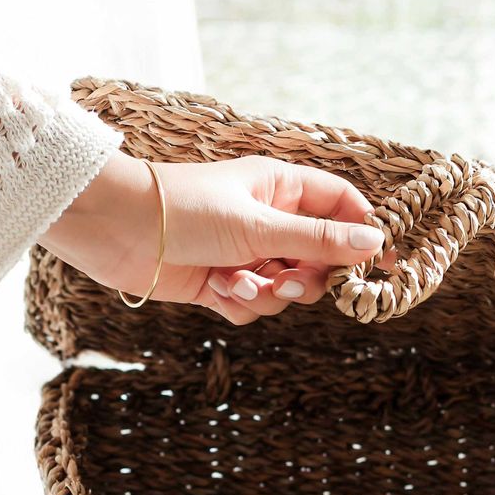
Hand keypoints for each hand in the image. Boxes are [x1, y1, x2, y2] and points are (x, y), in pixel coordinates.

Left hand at [37, 149, 387, 323]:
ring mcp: (243, 253)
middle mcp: (266, 220)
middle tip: (284, 279)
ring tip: (236, 282)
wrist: (115, 229)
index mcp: (280, 189)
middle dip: (305, 277)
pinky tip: (216, 290)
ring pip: (284, 288)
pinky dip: (240, 304)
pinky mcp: (219, 282)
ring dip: (266, 293)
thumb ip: (318, 239)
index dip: (362, 232)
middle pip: (317, 258)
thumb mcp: (259, 225)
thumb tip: (374, 243)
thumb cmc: (185, 210)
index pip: (340, 205)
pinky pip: (252, 305)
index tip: (379, 264)